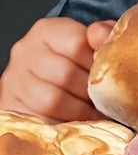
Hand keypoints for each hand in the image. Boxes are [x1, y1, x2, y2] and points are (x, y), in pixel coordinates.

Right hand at [0, 18, 115, 120]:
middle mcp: (24, 51)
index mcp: (46, 30)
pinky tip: (78, 122)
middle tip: (107, 98)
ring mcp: (12, 79)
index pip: (77, 44)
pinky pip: (38, 119)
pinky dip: (62, 123)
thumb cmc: (76, 56)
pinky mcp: (9, 104)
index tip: (110, 73)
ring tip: (96, 112)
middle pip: (65, 74)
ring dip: (79, 110)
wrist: (47, 72)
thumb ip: (105, 33)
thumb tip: (100, 35)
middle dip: (91, 90)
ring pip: (51, 100)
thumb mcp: (93, 39)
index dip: (99, 62)